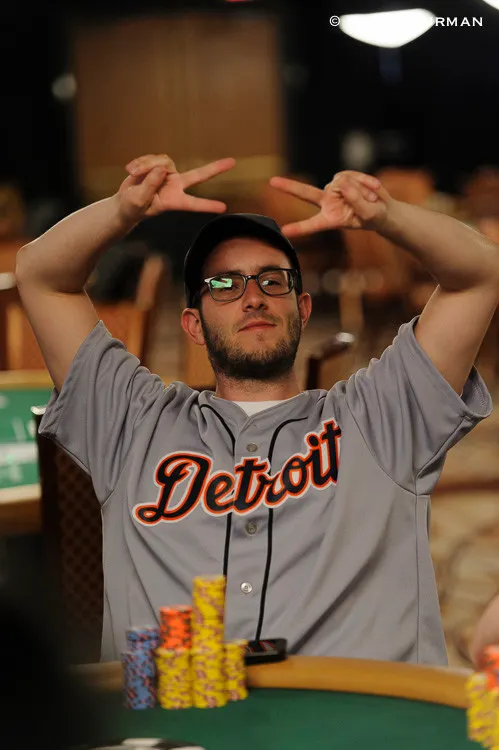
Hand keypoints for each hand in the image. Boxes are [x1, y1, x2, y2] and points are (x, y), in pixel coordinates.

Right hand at [116, 153, 235, 222]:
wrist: (124, 202)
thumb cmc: (133, 207)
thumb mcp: (139, 200)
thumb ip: (150, 186)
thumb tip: (162, 169)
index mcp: (173, 200)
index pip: (193, 203)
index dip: (207, 205)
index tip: (223, 208)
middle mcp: (175, 186)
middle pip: (198, 175)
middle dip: (214, 169)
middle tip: (232, 163)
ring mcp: (168, 174)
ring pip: (163, 161)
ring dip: (146, 165)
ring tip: (133, 174)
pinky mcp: (158, 165)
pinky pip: (152, 158)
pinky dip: (140, 162)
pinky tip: (131, 170)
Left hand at [269, 170, 391, 236]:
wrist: (382, 208)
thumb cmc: (374, 217)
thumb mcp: (369, 214)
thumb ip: (357, 201)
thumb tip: (344, 184)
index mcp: (330, 219)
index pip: (312, 224)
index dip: (299, 228)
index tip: (284, 231)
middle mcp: (328, 203)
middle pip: (306, 194)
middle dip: (290, 187)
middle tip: (273, 182)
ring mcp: (334, 189)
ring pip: (343, 183)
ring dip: (361, 190)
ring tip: (372, 198)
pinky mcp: (343, 177)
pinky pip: (352, 175)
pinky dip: (365, 181)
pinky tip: (373, 188)